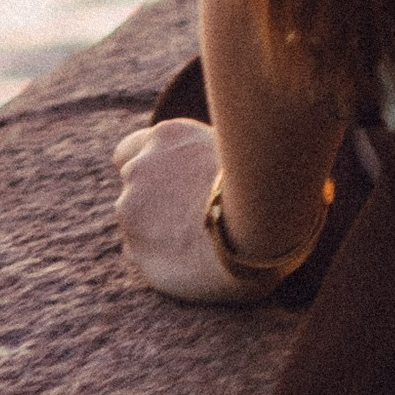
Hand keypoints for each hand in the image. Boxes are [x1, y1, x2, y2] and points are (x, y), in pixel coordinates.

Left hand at [111, 115, 272, 305]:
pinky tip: (192, 258)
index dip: (147, 166)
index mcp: (166, 137)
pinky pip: (140, 255)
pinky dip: (159, 256)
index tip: (169, 181)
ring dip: (157, 228)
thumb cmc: (265, 182)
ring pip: (136, 222)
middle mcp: (140, 169)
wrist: (263, 228)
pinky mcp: (136, 252)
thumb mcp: (236, 146)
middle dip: (153, 198)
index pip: (129, 150)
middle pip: (133, 186)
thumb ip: (202, 151)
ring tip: (200, 238)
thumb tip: (201, 160)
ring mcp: (133, 211)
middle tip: (191, 212)